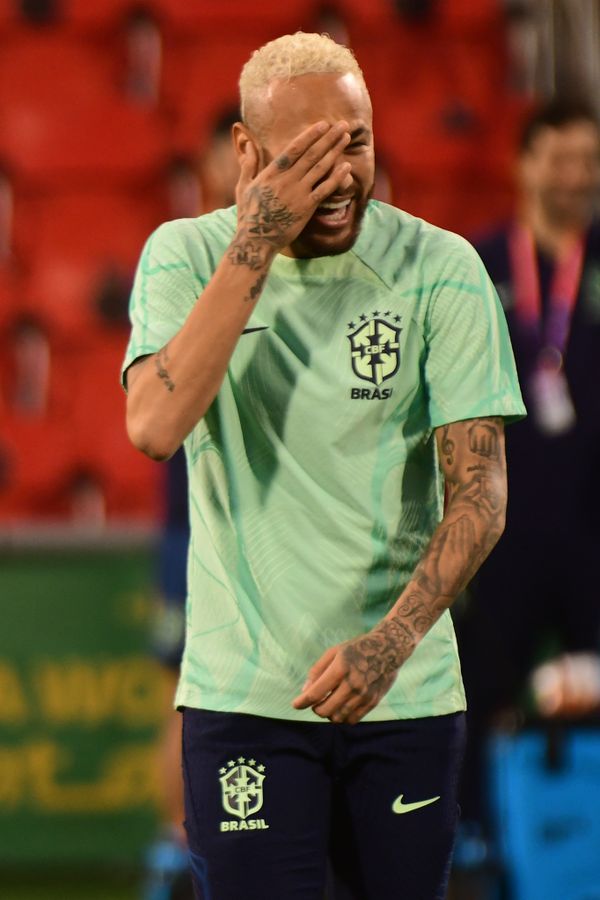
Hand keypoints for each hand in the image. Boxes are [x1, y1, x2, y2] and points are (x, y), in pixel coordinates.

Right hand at [232, 120, 351, 261]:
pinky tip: (346, 166)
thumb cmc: (248, 214)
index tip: (323, 124)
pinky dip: (336, 177)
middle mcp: (286, 180)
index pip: (294, 148)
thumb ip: (248, 164)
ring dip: (334, 151)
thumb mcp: (243, 186)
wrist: (256, 241)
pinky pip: (324, 190)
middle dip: (328, 138)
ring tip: (346, 138)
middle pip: (311, 154)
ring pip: (320, 168)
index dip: (310, 135)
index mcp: (271, 173)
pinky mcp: (306, 208)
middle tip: (342, 125)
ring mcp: (297, 194)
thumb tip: (247, 143)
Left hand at [292, 626, 406, 724]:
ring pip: (338, 718)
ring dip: (329, 714)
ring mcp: (364, 695)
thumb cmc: (356, 649)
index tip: (295, 704)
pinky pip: (352, 720)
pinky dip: (343, 717)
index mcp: (340, 668)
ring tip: (330, 702)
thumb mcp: (334, 652)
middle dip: (316, 708)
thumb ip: (317, 671)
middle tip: (316, 701)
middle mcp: (352, 683)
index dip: (301, 702)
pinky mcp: (372, 702)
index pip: (315, 693)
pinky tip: (342, 706)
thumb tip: (305, 692)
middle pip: (325, 710)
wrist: (388, 649)